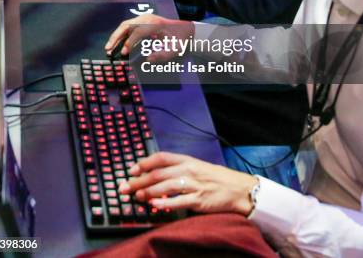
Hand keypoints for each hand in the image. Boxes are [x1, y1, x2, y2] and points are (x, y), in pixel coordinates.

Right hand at [105, 13, 193, 55]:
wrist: (184, 29)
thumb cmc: (179, 39)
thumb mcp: (175, 49)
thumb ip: (163, 55)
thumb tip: (148, 59)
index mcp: (154, 23)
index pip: (137, 32)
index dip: (129, 43)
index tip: (124, 54)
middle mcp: (147, 18)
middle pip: (126, 25)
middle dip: (116, 37)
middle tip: (108, 49)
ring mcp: (143, 17)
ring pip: (125, 25)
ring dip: (116, 36)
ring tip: (108, 48)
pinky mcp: (142, 20)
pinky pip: (128, 26)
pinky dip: (120, 34)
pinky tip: (116, 44)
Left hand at [119, 152, 256, 214]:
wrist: (237, 189)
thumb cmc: (214, 178)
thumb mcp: (195, 167)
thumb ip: (177, 169)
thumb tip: (155, 176)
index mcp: (187, 160)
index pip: (161, 157)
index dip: (144, 163)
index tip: (131, 170)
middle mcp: (188, 170)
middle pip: (158, 173)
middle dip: (139, 180)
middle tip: (124, 187)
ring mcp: (193, 185)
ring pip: (166, 186)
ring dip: (148, 191)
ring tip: (136, 196)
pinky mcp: (199, 200)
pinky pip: (179, 201)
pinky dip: (165, 203)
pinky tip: (154, 205)